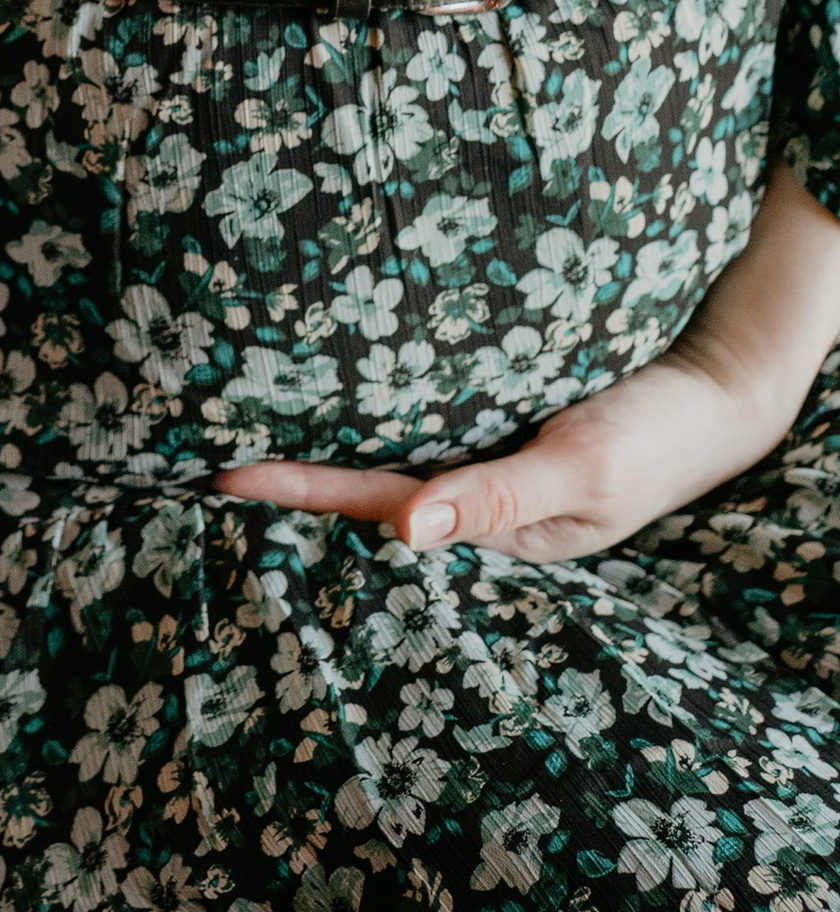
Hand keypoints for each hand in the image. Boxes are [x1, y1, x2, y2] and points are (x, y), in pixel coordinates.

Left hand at [219, 159, 839, 560]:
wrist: (719, 386)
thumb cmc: (653, 437)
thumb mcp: (579, 469)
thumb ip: (493, 497)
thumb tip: (401, 530)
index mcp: (485, 519)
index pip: (369, 503)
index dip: (297, 488)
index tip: (221, 475)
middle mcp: (471, 487)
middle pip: (363, 478)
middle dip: (289, 464)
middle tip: (192, 444)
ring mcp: (483, 450)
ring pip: (385, 442)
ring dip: (319, 430)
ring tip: (232, 410)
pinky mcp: (497, 408)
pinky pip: (417, 410)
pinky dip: (369, 399)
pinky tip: (325, 380)